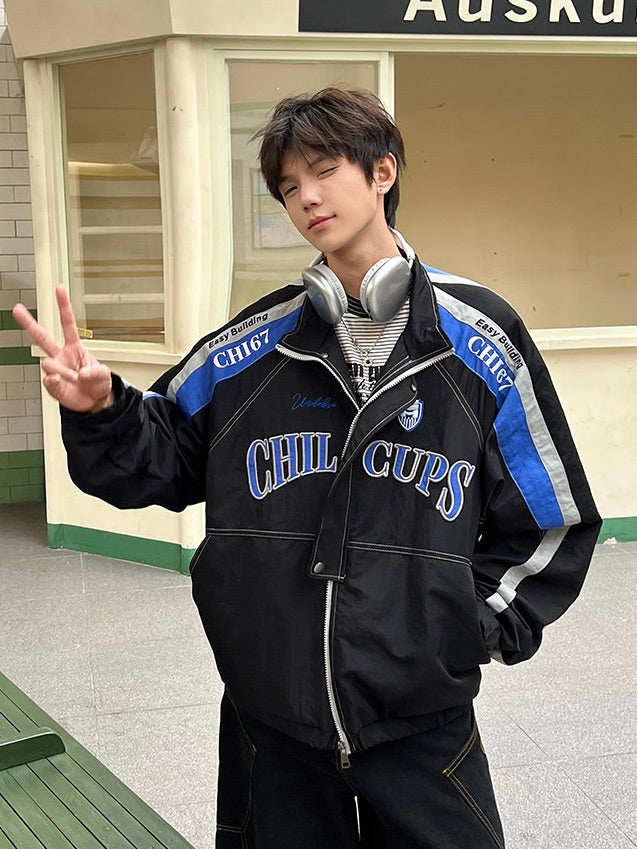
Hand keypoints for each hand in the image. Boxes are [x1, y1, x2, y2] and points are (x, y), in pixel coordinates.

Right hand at [12, 287, 113, 412]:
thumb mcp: (104, 375)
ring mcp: (55, 369)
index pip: (67, 323)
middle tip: (18, 310)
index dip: (63, 307)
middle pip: (42, 337)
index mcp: (75, 347)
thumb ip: (96, 373)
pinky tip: (62, 382)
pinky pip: (49, 380)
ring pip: (48, 363)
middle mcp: (61, 355)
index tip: (59, 289)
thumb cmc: (98, 384)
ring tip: (74, 378)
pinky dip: (56, 382)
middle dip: (29, 323)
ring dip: (63, 371)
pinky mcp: (52, 384)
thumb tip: (81, 374)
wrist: (94, 402)